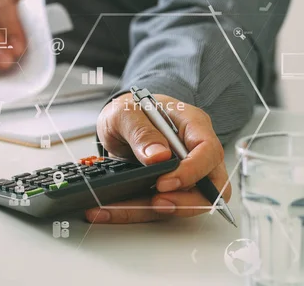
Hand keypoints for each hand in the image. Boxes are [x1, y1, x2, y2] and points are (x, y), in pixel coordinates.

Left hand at [86, 92, 230, 223]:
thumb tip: (158, 157)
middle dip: (185, 202)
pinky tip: (110, 211)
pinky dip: (134, 212)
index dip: (192, 172)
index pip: (208, 151)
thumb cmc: (130, 109)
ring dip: (153, 211)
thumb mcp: (126, 113)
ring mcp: (183, 172)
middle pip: (210, 186)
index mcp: (192, 125)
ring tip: (121, 210)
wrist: (118, 120)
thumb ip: (141, 131)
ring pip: (183, 203)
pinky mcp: (167, 188)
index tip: (165, 182)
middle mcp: (193, 152)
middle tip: (155, 203)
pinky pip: (158, 206)